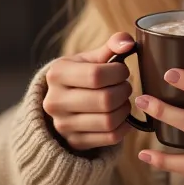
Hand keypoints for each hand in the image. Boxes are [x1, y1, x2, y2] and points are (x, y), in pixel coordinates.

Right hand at [42, 32, 135, 150]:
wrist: (60, 102)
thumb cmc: (80, 75)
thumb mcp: (89, 58)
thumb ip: (111, 46)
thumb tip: (128, 42)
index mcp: (57, 74)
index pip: (96, 75)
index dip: (118, 72)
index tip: (121, 71)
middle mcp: (55, 101)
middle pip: (105, 100)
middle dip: (123, 91)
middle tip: (125, 86)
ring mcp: (63, 125)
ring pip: (109, 121)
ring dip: (124, 109)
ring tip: (122, 100)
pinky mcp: (74, 142)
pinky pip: (111, 138)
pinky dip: (124, 126)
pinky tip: (122, 117)